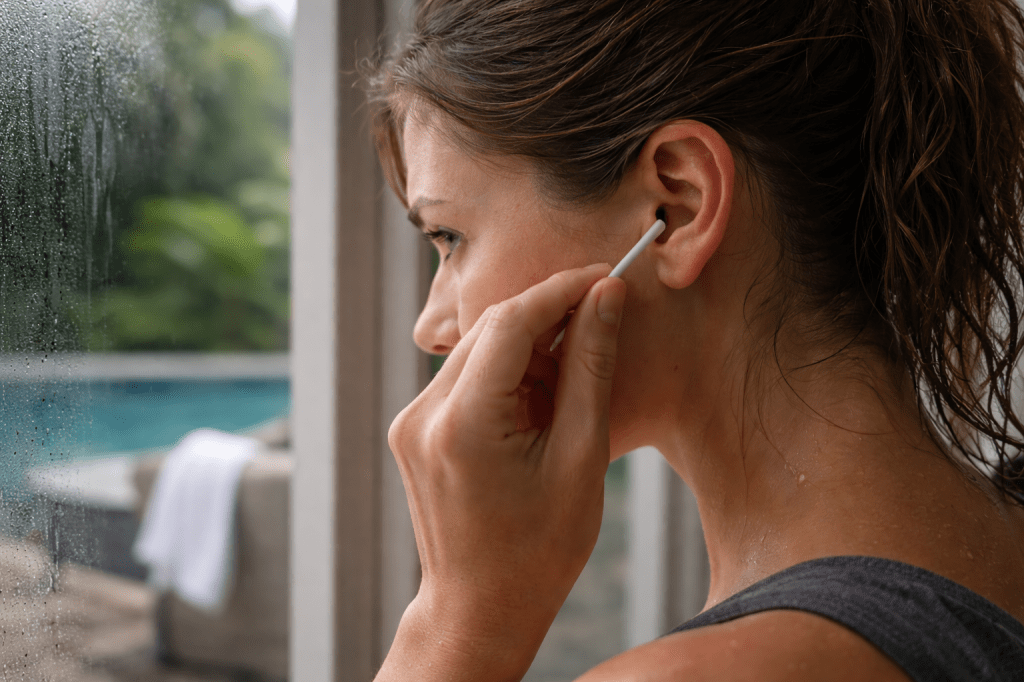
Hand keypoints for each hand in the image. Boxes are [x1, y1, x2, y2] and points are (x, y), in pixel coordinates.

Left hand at [380, 263, 626, 680]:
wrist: (479, 608)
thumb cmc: (539, 549)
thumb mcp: (580, 457)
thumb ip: (589, 369)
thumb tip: (606, 299)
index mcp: (462, 425)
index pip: (510, 322)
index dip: (561, 290)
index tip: (606, 275)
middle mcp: (423, 415)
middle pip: (490, 329)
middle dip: (547, 314)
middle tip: (601, 316)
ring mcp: (410, 422)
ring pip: (477, 349)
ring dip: (528, 345)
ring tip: (575, 372)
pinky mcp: (412, 429)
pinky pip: (464, 377)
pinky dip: (505, 373)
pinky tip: (541, 397)